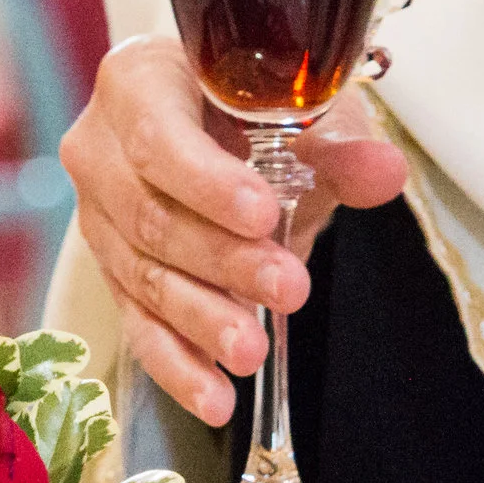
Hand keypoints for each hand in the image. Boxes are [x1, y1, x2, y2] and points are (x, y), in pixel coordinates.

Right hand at [59, 35, 408, 424]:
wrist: (222, 125)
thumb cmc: (256, 107)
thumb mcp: (303, 112)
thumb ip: (340, 144)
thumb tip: (384, 172)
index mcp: (136, 84)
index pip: (157, 138)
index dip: (207, 182)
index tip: (264, 215)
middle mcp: (99, 150)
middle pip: (152, 216)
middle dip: (223, 261)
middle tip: (291, 288)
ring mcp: (100, 217)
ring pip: (145, 277)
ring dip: (203, 320)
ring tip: (254, 350)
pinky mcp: (113, 273)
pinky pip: (139, 326)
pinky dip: (178, 366)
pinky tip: (215, 398)